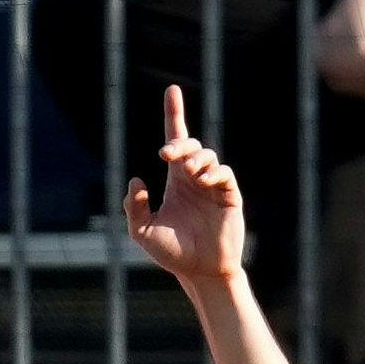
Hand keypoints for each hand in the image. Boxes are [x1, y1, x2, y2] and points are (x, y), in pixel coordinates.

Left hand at [123, 87, 244, 284]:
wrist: (200, 273)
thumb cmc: (173, 254)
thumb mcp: (143, 232)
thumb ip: (134, 207)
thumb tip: (136, 178)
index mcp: (176, 181)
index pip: (175, 140)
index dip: (174, 114)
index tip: (171, 91)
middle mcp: (195, 178)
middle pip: (190, 145)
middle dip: (179, 143)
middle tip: (167, 155)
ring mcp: (213, 186)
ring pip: (208, 156)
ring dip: (196, 159)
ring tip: (187, 173)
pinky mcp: (229, 196)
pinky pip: (224, 175)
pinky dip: (213, 173)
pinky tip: (202, 181)